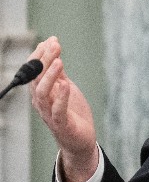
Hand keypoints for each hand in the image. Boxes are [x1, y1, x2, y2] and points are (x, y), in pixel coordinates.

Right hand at [29, 36, 98, 181]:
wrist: (80, 140)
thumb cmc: (72, 113)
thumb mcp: (66, 88)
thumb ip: (59, 72)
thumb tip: (54, 49)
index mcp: (42, 93)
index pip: (35, 72)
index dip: (40, 55)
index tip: (51, 40)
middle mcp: (42, 103)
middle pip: (36, 79)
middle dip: (43, 60)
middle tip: (54, 45)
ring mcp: (50, 114)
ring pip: (42, 93)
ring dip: (49, 76)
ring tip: (59, 61)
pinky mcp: (62, 124)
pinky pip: (58, 110)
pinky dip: (61, 97)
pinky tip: (66, 85)